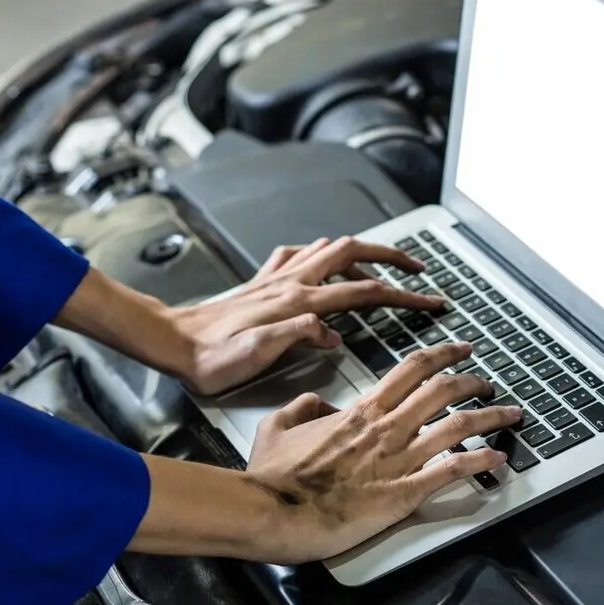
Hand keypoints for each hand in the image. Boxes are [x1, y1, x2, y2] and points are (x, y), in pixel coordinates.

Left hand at [169, 237, 443, 394]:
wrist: (173, 343)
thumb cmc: (211, 357)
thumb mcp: (257, 354)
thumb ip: (299, 336)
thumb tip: (333, 332)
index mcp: (298, 302)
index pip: (364, 291)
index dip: (403, 295)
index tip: (430, 301)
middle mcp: (291, 282)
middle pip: (353, 252)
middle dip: (391, 255)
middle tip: (416, 267)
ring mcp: (277, 278)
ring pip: (329, 247)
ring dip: (361, 250)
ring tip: (380, 262)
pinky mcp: (262, 281)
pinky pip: (298, 254)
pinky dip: (319, 253)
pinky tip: (321, 262)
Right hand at [245, 341, 519, 562]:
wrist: (274, 511)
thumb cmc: (274, 476)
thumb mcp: (277, 426)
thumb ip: (301, 407)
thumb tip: (316, 402)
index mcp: (361, 411)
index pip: (412, 369)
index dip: (443, 354)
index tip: (461, 349)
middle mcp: (387, 429)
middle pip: (443, 391)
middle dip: (473, 381)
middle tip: (488, 381)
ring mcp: (399, 460)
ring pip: (458, 426)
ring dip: (490, 416)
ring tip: (510, 413)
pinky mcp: (404, 493)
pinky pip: (452, 471)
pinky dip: (480, 461)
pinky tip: (498, 458)